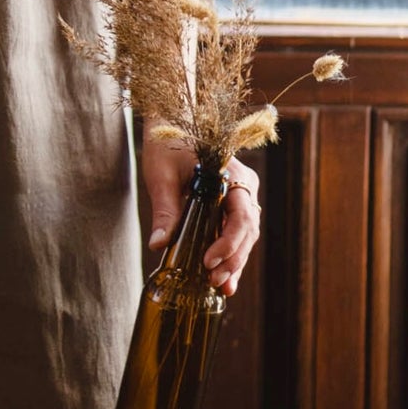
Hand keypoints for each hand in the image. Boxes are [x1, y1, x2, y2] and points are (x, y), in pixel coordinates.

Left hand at [141, 119, 260, 294]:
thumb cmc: (167, 143)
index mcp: (232, 173)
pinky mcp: (231, 205)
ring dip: (234, 262)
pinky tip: (222, 278)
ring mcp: (241, 195)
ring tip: (221, 287)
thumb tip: (159, 245)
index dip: (228, 242)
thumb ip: (166, 209)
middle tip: (214, 281)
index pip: (241, 215)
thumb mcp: (161, 175)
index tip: (208, 261)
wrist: (172, 121)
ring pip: (245, 236)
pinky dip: (230, 255)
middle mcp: (244, 185)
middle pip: (248, 230)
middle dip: (233, 259)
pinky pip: (236, 233)